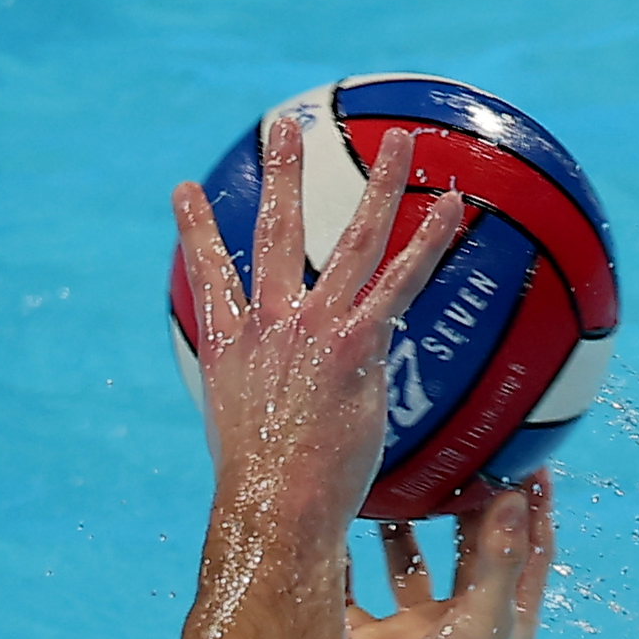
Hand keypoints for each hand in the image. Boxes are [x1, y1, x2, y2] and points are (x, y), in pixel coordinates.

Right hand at [172, 116, 464, 533]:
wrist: (271, 509)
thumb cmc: (262, 499)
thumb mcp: (242, 445)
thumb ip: (260, 418)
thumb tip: (275, 434)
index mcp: (233, 348)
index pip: (211, 277)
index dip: (196, 231)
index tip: (184, 192)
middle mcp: (269, 326)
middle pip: (274, 234)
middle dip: (280, 176)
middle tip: (283, 129)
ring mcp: (314, 330)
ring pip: (354, 240)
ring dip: (382, 184)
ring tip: (400, 141)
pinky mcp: (355, 346)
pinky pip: (400, 282)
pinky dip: (429, 243)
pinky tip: (454, 208)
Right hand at [346, 475, 551, 638]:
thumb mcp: (485, 622)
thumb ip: (497, 558)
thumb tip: (512, 495)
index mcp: (502, 621)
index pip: (528, 551)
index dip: (530, 508)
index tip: (524, 458)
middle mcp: (457, 622)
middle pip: (466, 549)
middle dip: (461, 504)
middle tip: (451, 453)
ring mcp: (408, 630)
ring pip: (405, 563)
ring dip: (401, 525)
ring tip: (396, 476)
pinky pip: (347, 586)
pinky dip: (340, 554)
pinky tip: (335, 516)